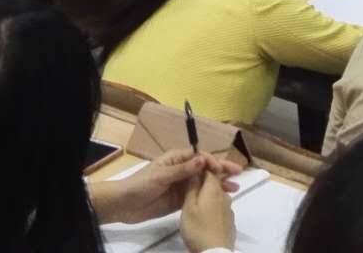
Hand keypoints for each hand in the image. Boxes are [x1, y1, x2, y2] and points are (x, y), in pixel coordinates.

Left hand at [91, 150, 240, 225]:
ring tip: (235, 189)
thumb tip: (203, 159)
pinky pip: (198, 197)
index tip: (223, 169)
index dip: (213, 161)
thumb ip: (183, 170)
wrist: (123, 206)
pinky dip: (209, 197)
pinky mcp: (180, 200)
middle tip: (239, 174)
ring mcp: (182, 186)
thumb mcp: (161, 176)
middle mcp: (182, 170)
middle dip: (222, 170)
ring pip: (204, 183)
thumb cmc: (140, 185)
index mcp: (177, 159)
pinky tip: (221, 199)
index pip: (200, 157)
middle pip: (205, 169)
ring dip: (219, 185)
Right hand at [180, 169, 237, 252]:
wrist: (214, 252)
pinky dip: (214, 209)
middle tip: (191, 190)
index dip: (201, 168)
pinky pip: (221, 209)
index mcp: (214, 190)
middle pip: (215, 184)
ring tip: (198, 206)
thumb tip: (196, 171)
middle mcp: (225, 196)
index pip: (209, 171)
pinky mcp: (230, 222)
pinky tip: (207, 218)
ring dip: (209, 198)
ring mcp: (229, 209)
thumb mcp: (188, 207)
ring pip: (219, 197)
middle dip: (205, 184)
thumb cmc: (198, 228)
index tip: (191, 171)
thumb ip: (191, 188)